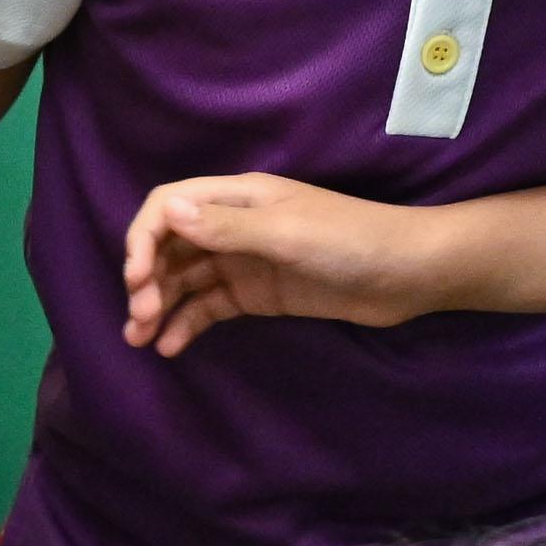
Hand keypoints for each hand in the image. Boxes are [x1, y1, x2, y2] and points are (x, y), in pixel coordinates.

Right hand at [117, 172, 443, 355]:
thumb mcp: (288, 233)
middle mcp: (235, 226)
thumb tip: (167, 215)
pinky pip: (212, 306)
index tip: (136, 278)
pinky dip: (188, 323)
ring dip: (159, 305)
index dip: (144, 238)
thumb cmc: (351, 239)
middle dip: (146, 279)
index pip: (170, 207)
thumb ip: (228, 228)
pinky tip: (171, 347)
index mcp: (238, 198)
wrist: (410, 273)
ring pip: (186, 280)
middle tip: (139, 318)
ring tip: (140, 340)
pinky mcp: (260, 295)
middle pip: (171, 246)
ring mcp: (246, 262)